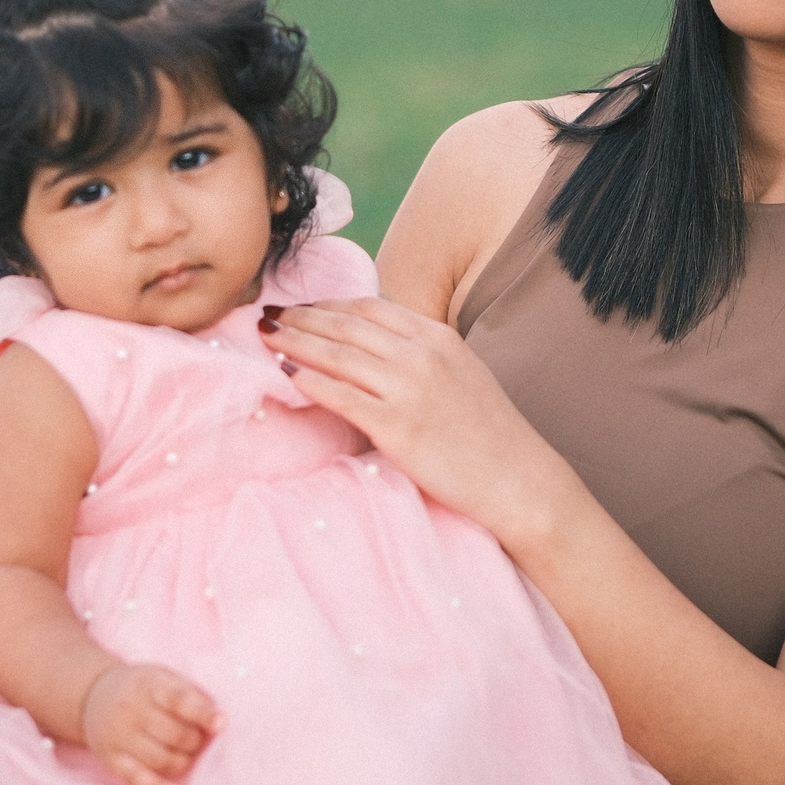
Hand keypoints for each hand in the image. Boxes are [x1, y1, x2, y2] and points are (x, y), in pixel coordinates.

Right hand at [81, 663, 219, 784]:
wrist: (94, 696)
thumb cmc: (142, 689)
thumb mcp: (162, 677)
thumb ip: (189, 695)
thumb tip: (218, 722)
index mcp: (148, 684)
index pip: (178, 700)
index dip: (202, 713)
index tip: (221, 725)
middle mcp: (130, 709)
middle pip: (174, 734)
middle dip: (195, 741)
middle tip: (199, 740)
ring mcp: (119, 736)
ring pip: (160, 759)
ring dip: (183, 762)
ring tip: (187, 756)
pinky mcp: (112, 760)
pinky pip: (137, 779)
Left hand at [261, 297, 577, 545]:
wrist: (519, 480)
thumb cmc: (489, 434)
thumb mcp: (461, 373)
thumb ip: (421, 354)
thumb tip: (374, 348)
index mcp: (437, 336)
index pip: (368, 307)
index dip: (326, 304)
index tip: (299, 306)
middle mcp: (421, 354)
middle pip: (345, 326)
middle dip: (300, 317)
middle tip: (266, 314)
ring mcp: (409, 389)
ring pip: (337, 355)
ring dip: (294, 342)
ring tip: (264, 337)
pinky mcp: (397, 427)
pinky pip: (342, 396)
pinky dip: (309, 381)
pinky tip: (285, 375)